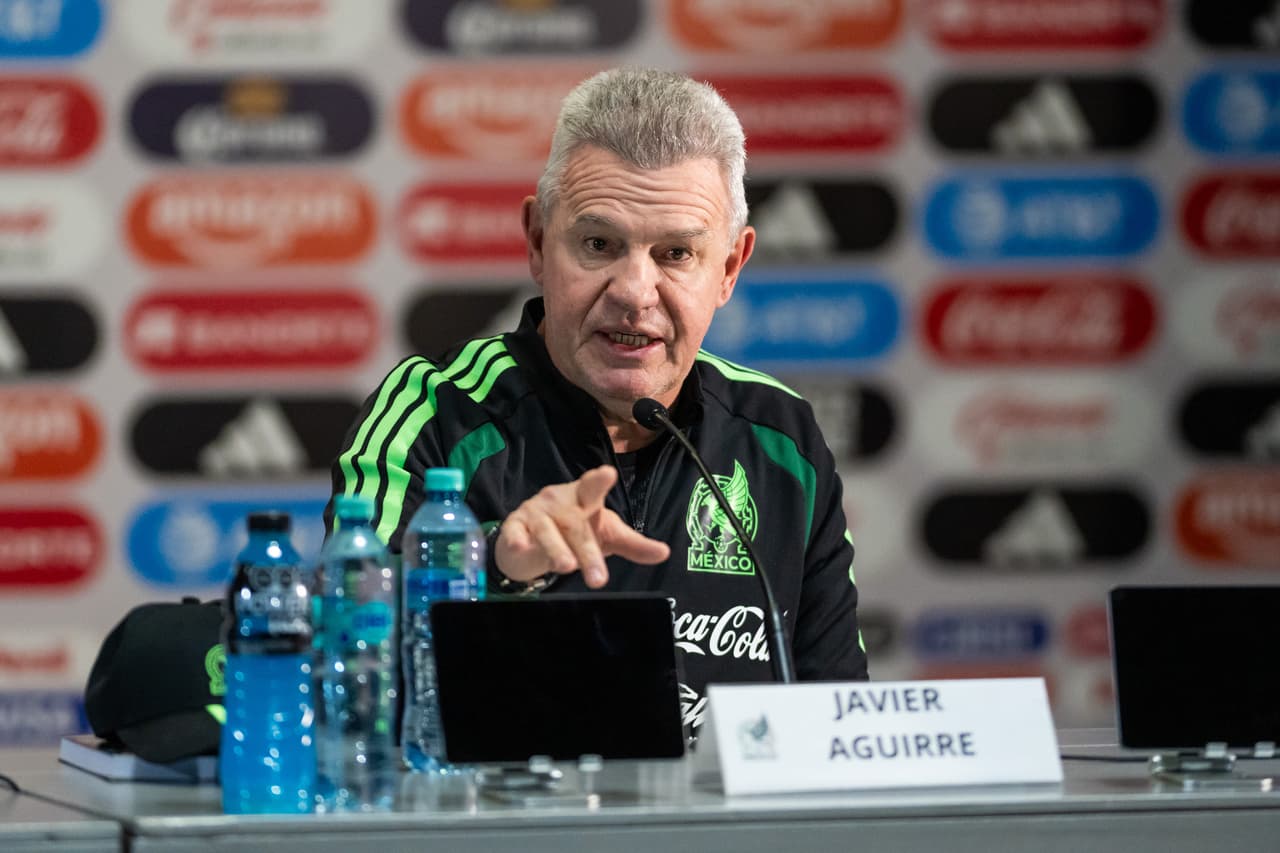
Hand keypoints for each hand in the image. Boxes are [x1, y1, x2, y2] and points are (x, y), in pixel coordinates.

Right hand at [495, 465, 670, 588]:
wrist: (532, 539)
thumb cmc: (575, 531)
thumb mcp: (606, 534)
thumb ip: (633, 544)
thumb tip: (665, 553)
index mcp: (584, 499)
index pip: (593, 487)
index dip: (599, 480)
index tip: (607, 473)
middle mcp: (560, 502)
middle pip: (575, 526)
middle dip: (587, 551)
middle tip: (599, 579)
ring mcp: (536, 513)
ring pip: (547, 532)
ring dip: (557, 549)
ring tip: (567, 567)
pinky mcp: (515, 526)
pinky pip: (514, 532)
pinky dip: (516, 539)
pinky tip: (520, 547)